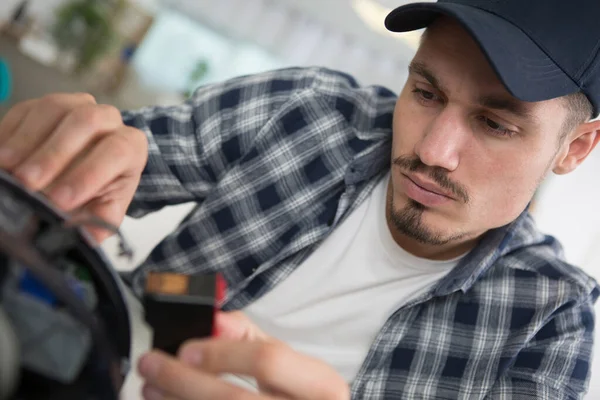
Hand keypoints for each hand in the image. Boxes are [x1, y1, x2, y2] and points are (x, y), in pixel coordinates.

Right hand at [0, 93, 147, 241]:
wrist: (79, 172)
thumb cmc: (96, 193)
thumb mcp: (104, 210)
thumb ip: (100, 220)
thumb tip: (89, 236)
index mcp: (130, 144)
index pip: (117, 151)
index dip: (89, 175)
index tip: (61, 200)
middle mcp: (107, 118)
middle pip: (86, 122)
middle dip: (54, 154)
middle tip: (27, 184)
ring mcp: (73, 105)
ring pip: (53, 109)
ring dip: (27, 141)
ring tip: (7, 170)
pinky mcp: (40, 105)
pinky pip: (24, 110)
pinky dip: (9, 135)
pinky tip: (0, 160)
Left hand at [137, 311, 349, 399]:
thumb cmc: (299, 396)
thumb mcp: (288, 364)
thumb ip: (249, 338)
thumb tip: (215, 318)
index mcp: (320, 385)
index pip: (268, 362)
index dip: (222, 354)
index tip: (185, 349)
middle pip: (233, 399)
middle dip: (183, 381)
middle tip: (151, 366)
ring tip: (151, 388)